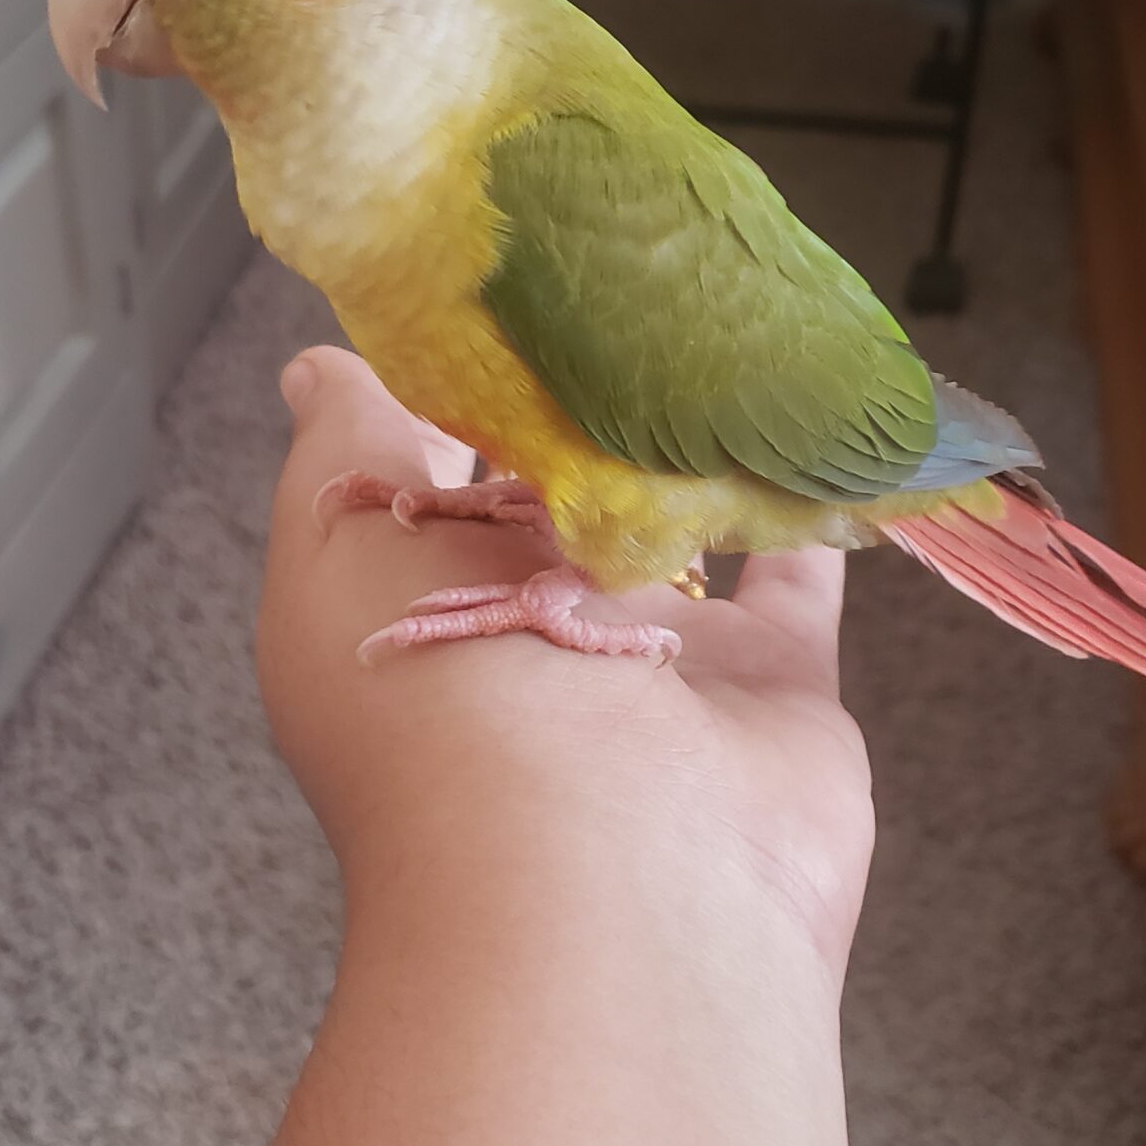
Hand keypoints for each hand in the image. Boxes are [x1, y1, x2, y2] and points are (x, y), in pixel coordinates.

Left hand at [257, 348, 875, 979]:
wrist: (606, 863)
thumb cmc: (442, 693)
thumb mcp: (343, 541)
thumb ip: (346, 443)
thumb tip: (315, 372)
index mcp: (415, 609)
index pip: (421, 485)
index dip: (440, 396)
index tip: (478, 296)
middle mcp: (531, 640)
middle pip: (553, 504)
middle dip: (576, 410)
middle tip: (619, 282)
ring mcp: (654, 667)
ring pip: (677, 533)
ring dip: (695, 449)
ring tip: (723, 331)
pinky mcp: (773, 683)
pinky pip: (801, 574)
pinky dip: (818, 504)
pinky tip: (830, 418)